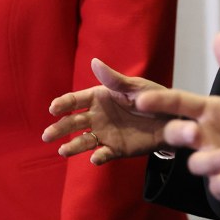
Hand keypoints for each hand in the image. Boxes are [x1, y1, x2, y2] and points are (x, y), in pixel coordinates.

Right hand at [43, 59, 171, 164]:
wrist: (171, 119)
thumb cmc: (152, 98)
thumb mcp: (135, 87)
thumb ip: (114, 79)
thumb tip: (94, 61)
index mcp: (99, 98)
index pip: (75, 101)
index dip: (63, 104)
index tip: (53, 109)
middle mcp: (97, 117)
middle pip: (73, 123)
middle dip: (59, 129)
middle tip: (47, 135)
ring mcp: (104, 134)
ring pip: (83, 141)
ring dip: (72, 146)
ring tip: (63, 152)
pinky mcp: (115, 149)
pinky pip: (103, 154)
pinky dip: (98, 157)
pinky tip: (95, 158)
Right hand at [135, 32, 219, 206]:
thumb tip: (218, 37)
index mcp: (215, 111)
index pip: (180, 104)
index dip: (159, 101)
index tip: (141, 99)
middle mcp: (211, 137)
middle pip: (177, 135)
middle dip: (178, 134)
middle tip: (193, 132)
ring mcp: (219, 164)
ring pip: (197, 165)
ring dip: (214, 160)